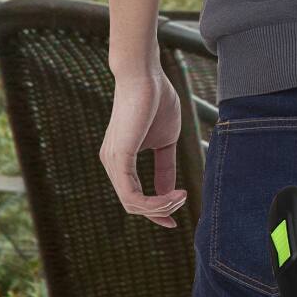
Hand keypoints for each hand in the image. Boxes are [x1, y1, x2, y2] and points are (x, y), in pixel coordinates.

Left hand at [99, 68, 186, 228]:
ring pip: (133, 204)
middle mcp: (112, 163)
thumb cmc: (155, 102)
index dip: (156, 212)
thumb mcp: (166, 143)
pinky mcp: (120, 157)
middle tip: (184, 200)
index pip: (135, 198)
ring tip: (182, 197)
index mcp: (121, 160)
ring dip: (162, 207)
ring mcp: (113, 161)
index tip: (175, 221)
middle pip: (134, 206)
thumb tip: (168, 193)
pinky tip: (176, 194)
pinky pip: (133, 196)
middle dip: (162, 211)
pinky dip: (156, 201)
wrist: (145, 75)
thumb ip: (165, 168)